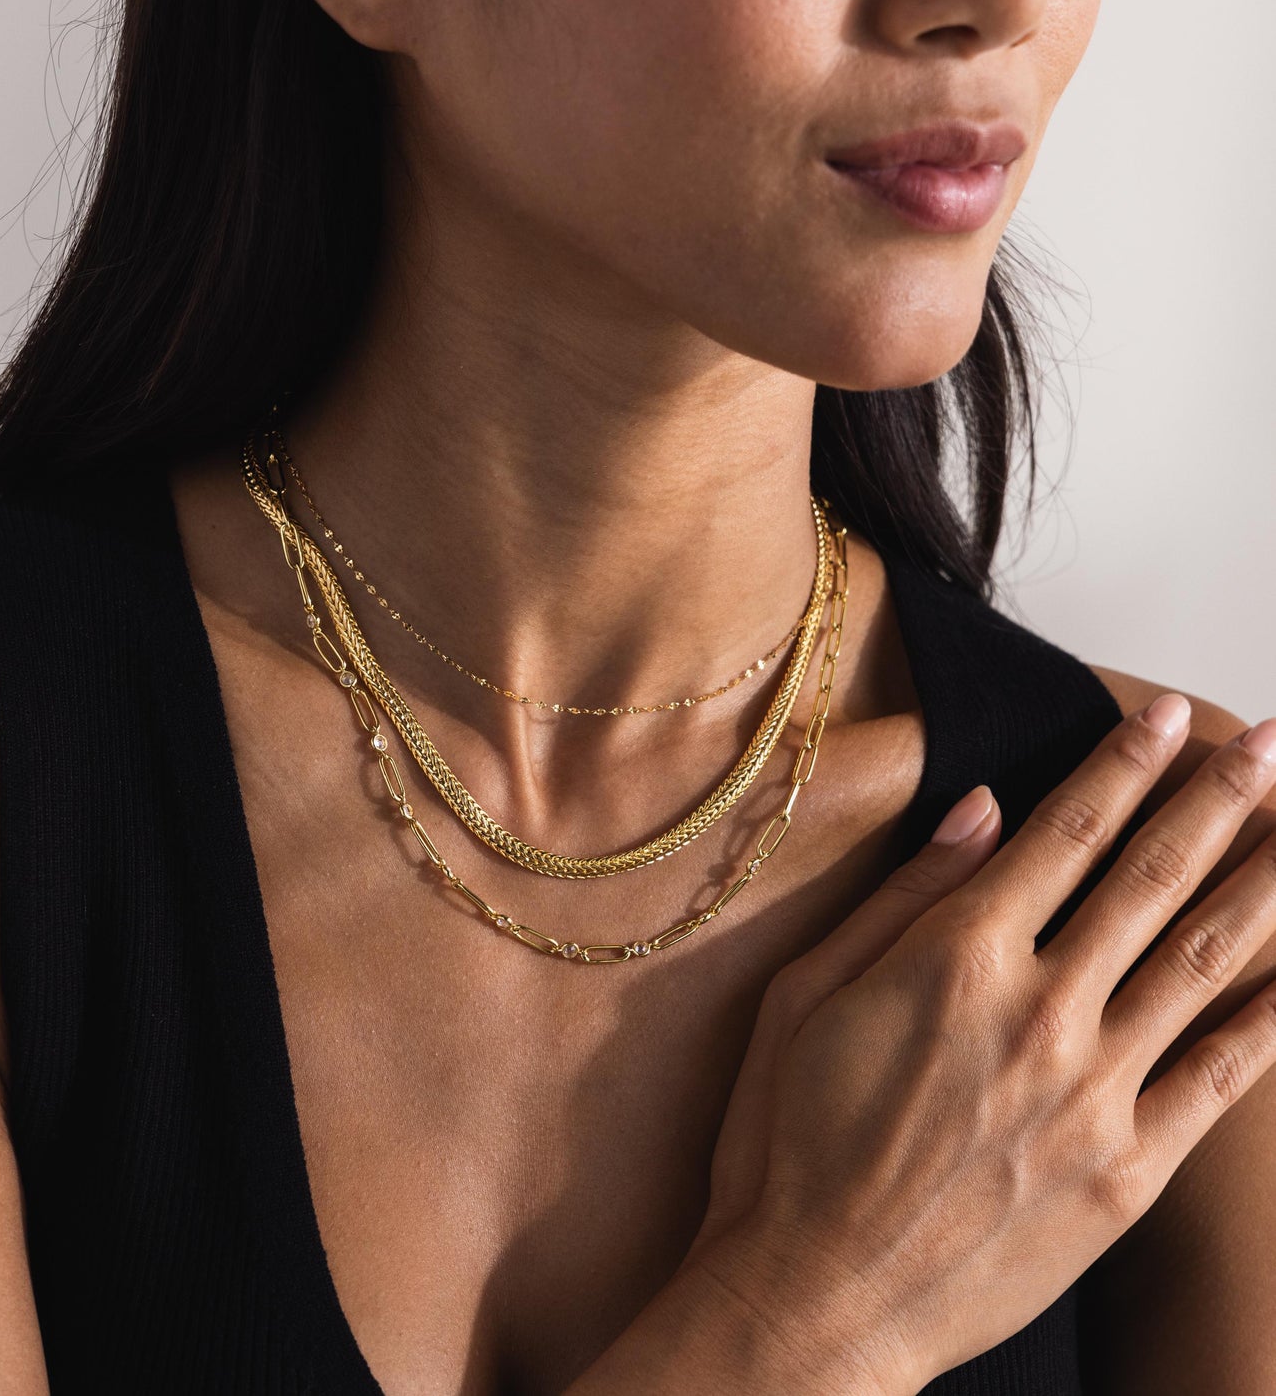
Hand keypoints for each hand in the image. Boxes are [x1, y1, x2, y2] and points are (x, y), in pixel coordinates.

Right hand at [687, 694, 1275, 1390]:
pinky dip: (1273, 1014)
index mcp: (953, 959)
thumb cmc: (787, 1141)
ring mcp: (1092, 1092)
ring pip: (1204, 961)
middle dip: (1219, 798)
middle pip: (1150, 877)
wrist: (818, 1298)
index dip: (1124, 764)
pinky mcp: (1127, 1171)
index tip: (1170, 716)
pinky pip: (1222, 1076)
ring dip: (1265, 883)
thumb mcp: (803, 996)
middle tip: (1267, 742)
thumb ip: (902, 899)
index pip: (1064, 833)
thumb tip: (981, 812)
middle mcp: (1037, 1010)